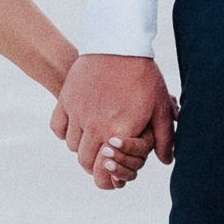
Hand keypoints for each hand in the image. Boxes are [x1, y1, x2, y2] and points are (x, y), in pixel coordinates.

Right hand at [52, 52, 175, 188]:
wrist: (119, 43)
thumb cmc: (143, 75)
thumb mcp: (161, 106)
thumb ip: (164, 138)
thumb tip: (165, 161)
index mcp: (119, 133)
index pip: (105, 173)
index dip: (108, 180)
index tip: (112, 177)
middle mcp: (95, 128)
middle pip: (86, 163)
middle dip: (96, 166)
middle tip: (104, 158)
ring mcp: (78, 114)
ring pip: (73, 147)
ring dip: (83, 148)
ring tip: (95, 139)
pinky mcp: (66, 100)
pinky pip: (58, 128)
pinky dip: (66, 132)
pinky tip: (78, 126)